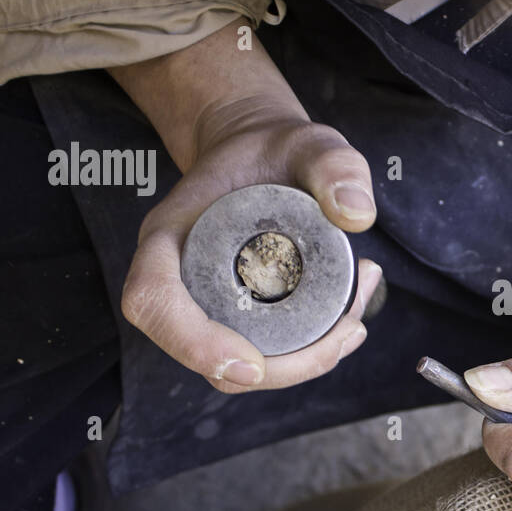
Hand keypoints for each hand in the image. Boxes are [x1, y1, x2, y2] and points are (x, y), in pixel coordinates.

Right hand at [111, 19, 380, 390]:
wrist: (265, 154)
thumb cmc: (278, 148)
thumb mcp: (313, 143)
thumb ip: (336, 165)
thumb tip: (356, 216)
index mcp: (169, 236)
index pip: (153, 302)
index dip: (194, 344)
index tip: (254, 365)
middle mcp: (177, 279)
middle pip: (205, 354)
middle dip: (281, 366)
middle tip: (349, 331)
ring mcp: (203, 304)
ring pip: (237, 366)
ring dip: (302, 363)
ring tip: (357, 322)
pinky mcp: (236, 318)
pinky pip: (261, 353)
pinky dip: (307, 354)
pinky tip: (350, 328)